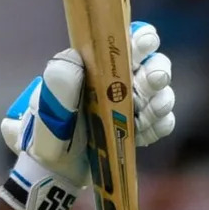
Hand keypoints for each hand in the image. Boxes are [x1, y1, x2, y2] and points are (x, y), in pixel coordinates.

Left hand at [0, 22, 176, 209]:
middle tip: (153, 79)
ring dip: (161, 100)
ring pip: (162, 93)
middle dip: (157, 70)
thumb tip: (74, 57)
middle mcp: (119, 81)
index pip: (126, 42)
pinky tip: (144, 132)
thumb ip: (58, 83)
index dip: (141, 37)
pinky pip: (163, 122)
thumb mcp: (46, 108)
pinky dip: (159, 125)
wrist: (53, 171)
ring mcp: (133, 106)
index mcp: (97, 66)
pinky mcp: (140, 129)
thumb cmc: (46, 133)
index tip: (143, 43)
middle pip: (154, 64)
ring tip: (150, 111)